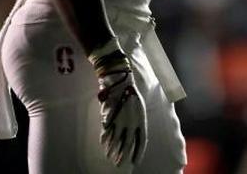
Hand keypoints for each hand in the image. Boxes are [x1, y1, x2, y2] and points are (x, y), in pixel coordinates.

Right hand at [95, 52, 147, 166]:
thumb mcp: (139, 109)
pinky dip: (105, 139)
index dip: (138, 153)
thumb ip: (137, 123)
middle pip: (127, 144)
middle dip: (123, 156)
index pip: (142, 142)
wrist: (121, 82)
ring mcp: (121, 120)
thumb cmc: (132, 94)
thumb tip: (134, 136)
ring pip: (116, 139)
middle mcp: (132, 122)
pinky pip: (107, 131)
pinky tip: (103, 145)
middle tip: (119, 165)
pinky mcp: (111, 116)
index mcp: (142, 120)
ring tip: (109, 157)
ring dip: (112, 150)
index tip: (135, 162)